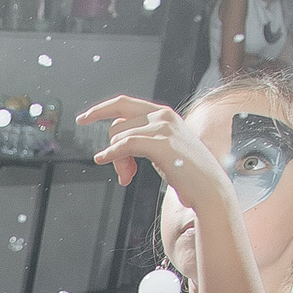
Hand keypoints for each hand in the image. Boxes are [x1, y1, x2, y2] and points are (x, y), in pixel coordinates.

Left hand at [77, 95, 221, 202]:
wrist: (208, 188)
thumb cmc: (187, 174)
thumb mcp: (162, 150)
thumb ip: (142, 141)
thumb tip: (114, 146)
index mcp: (163, 114)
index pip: (124, 104)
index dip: (101, 110)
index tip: (83, 118)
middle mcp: (163, 115)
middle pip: (117, 124)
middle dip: (112, 147)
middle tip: (118, 169)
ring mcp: (162, 127)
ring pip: (118, 137)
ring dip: (117, 161)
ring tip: (127, 177)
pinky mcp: (160, 143)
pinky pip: (123, 144)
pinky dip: (111, 154)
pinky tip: (104, 160)